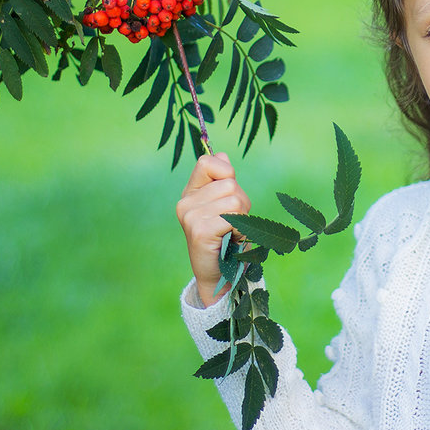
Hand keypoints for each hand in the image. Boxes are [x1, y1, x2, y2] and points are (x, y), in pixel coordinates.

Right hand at [176, 152, 250, 306]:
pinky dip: (240, 229)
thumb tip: (222, 154)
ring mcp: (190, 217)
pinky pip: (232, 217)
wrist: (219, 274)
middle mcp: (186, 202)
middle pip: (230, 183)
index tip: (229, 194)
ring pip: (234, 199)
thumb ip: (223, 180)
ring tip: (232, 232)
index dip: (226, 173)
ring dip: (243, 217)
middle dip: (242, 201)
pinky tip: (231, 240)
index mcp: (191, 192)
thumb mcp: (225, 204)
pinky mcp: (199, 232)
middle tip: (234, 222)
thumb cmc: (226, 237)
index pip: (208, 162)